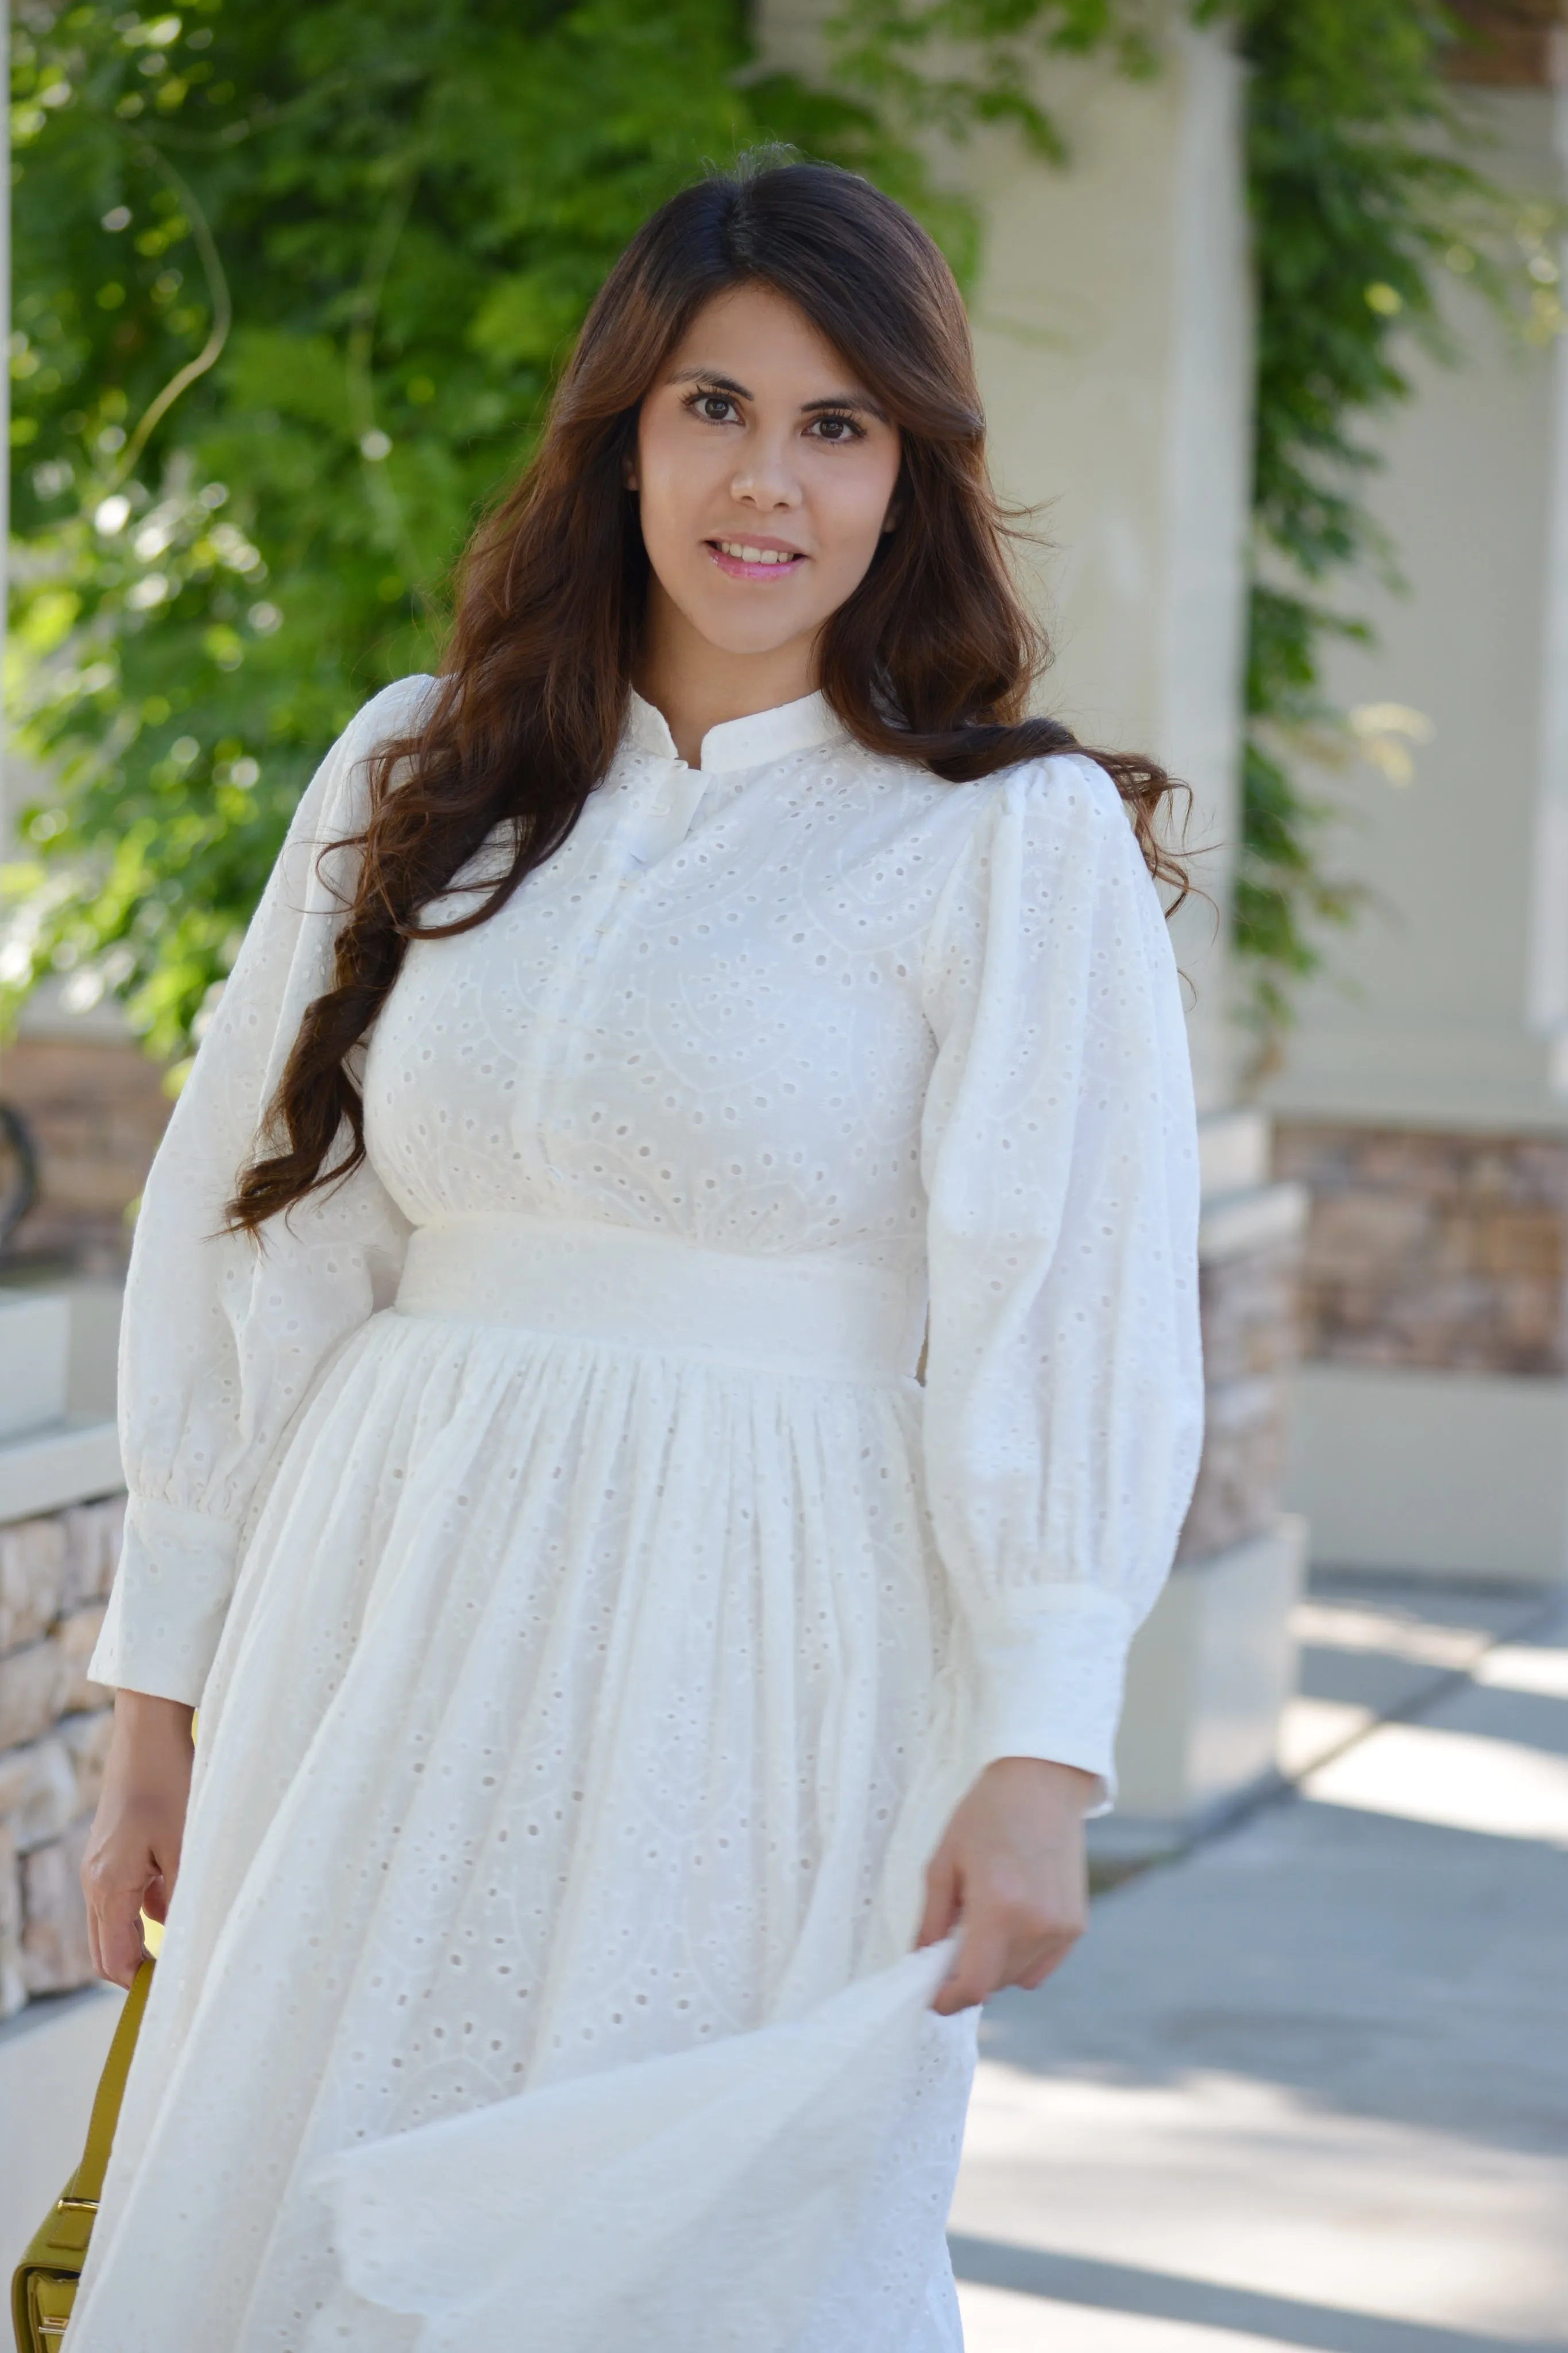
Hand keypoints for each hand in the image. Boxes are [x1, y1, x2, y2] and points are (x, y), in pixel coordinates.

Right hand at [80, 1689, 194, 1987]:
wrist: (150, 1731)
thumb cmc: (170, 1783)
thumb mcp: (183, 1847)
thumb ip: (178, 1900)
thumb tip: (180, 1944)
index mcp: (108, 1887)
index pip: (114, 1961)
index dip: (142, 1985)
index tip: (175, 1995)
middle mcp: (94, 1882)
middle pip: (107, 1951)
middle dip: (138, 1969)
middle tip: (181, 1979)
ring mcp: (99, 1866)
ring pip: (115, 1924)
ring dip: (144, 1938)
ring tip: (188, 1940)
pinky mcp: (110, 1852)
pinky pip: (124, 1897)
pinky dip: (147, 1908)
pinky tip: (181, 1896)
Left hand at [916, 1755, 1095, 2014]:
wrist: (1042, 1783)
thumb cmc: (987, 1815)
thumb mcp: (945, 1861)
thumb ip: (931, 1919)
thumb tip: (921, 1961)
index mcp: (999, 1908)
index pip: (974, 1985)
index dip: (948, 2000)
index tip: (932, 1995)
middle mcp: (1036, 1925)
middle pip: (993, 1983)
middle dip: (966, 1975)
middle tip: (950, 1943)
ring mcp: (1061, 1928)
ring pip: (1016, 1977)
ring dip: (993, 1966)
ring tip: (983, 1921)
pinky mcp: (1076, 1925)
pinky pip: (1041, 1966)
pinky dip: (1020, 1958)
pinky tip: (1010, 1922)